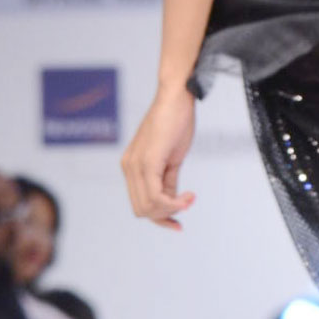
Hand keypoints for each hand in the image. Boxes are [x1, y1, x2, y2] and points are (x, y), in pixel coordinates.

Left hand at [121, 84, 195, 228]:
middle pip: (142, 210)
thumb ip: (167, 180)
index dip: (160, 217)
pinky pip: (155, 196)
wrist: (177, 96)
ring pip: (147, 207)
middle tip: (187, 204)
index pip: (140, 203)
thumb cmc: (177, 122)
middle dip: (165, 215)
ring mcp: (135, 166)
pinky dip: (173, 204)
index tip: (178, 222)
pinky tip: (188, 197)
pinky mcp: (147, 162)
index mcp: (132, 167)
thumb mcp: (171, 158)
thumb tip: (172, 201)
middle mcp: (128, 168)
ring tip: (190, 198)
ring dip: (171, 210)